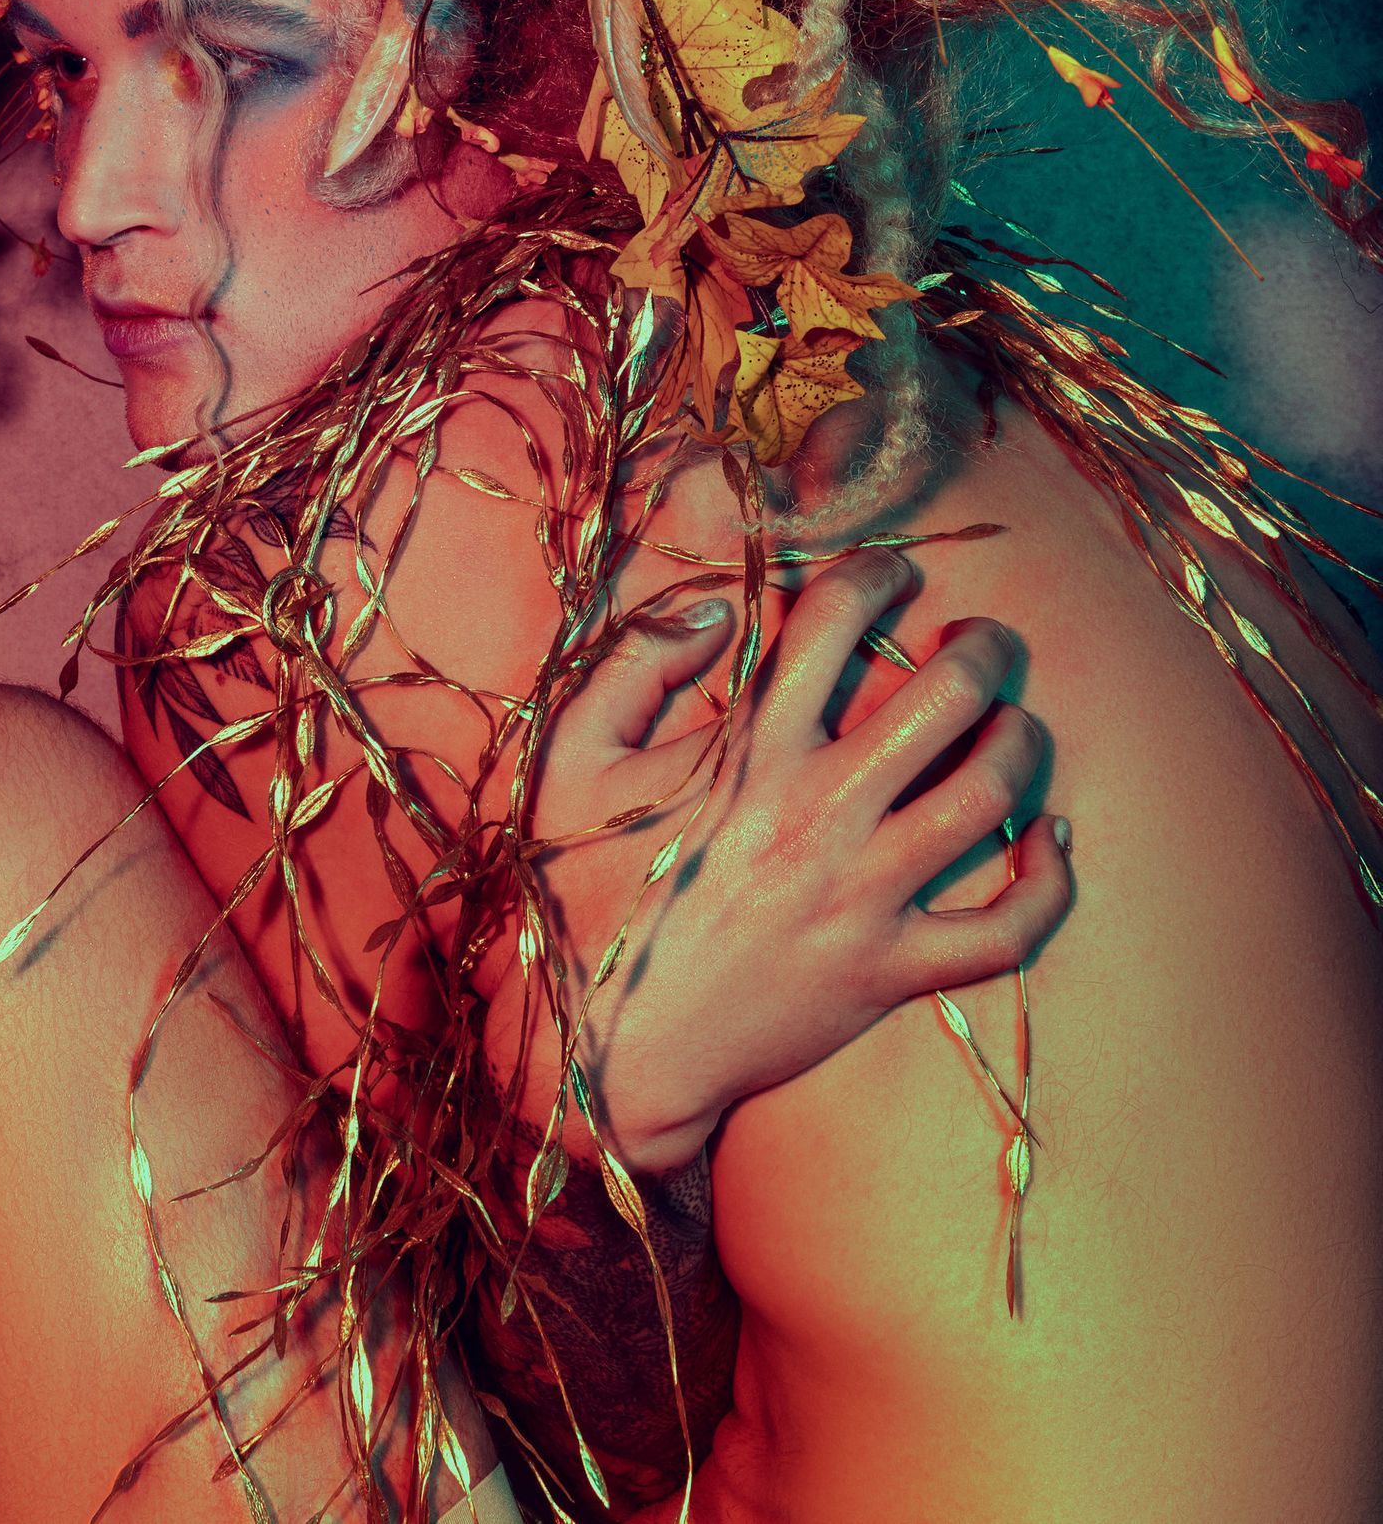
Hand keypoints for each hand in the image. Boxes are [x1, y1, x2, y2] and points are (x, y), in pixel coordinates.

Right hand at [483, 550, 1071, 1175]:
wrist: (600, 1047)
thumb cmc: (576, 890)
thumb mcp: (570, 756)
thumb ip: (634, 663)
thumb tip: (716, 611)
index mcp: (746, 749)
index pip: (835, 619)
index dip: (878, 573)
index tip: (894, 574)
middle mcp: (817, 811)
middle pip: (946, 696)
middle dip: (984, 648)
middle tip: (980, 642)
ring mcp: (863, 895)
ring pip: (989, 795)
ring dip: (1020, 739)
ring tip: (1010, 720)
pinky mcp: (889, 972)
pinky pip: (1003, 931)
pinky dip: (1048, 883)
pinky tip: (1050, 839)